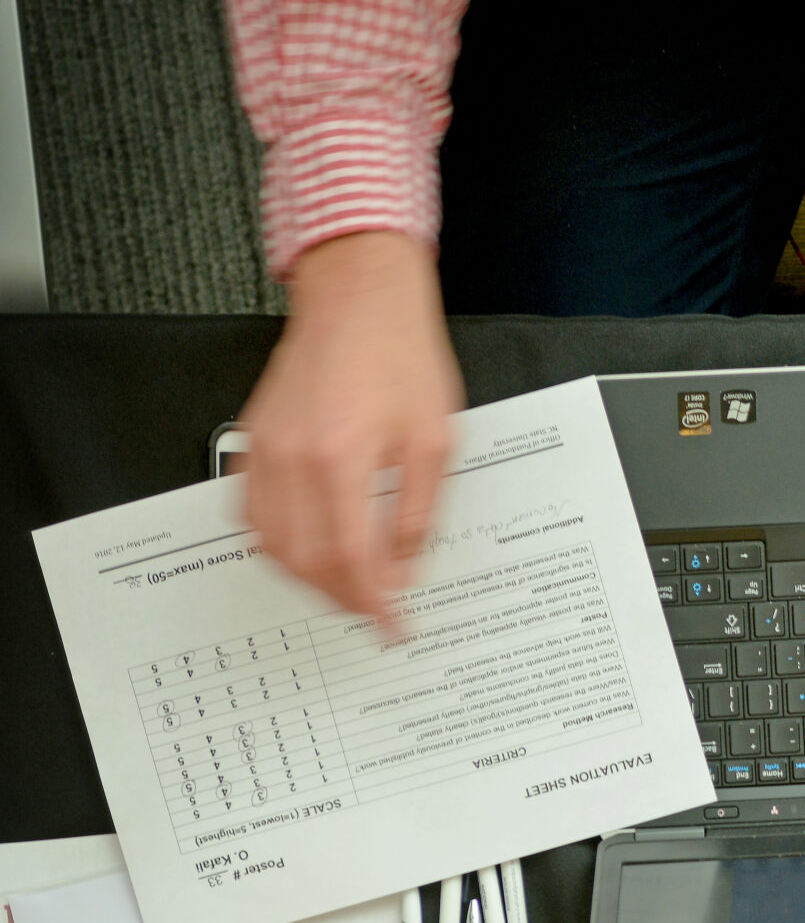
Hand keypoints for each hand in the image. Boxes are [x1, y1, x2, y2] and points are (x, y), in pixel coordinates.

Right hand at [238, 231, 462, 627]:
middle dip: (341, 598)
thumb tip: (405, 567)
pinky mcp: (253, 441)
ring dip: (307, 577)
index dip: (373, 604)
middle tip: (375, 611)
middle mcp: (293, 459)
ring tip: (348, 586)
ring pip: (270, 544)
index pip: (351, 560)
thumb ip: (418, 512)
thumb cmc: (400, 354)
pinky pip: (250, 512)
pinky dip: (278, 543)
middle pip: (305, 561)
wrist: (359, 297)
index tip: (392, 625)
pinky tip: (309, 548)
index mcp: (342, 459)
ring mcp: (265, 450)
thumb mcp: (435, 441)